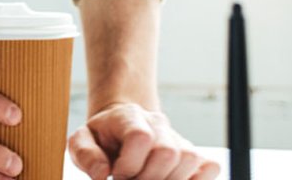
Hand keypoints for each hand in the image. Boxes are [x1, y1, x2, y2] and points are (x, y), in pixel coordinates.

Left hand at [69, 102, 217, 179]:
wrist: (122, 127)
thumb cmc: (102, 138)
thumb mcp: (81, 141)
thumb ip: (85, 155)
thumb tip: (103, 173)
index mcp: (129, 117)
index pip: (141, 137)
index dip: (130, 164)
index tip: (117, 174)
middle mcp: (158, 124)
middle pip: (168, 152)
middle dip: (149, 177)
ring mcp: (178, 138)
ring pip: (189, 159)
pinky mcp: (194, 154)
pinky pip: (209, 167)